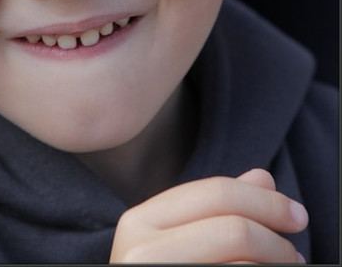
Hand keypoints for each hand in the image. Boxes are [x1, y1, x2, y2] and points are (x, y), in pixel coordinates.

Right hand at [110, 168, 307, 262]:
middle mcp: (140, 253)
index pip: (216, 192)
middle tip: (295, 255)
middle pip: (234, 229)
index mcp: (138, 221)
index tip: (297, 215)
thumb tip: (263, 177)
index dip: (265, 200)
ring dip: (275, 266)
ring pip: (243, 265)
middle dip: (276, 239)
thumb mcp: (178, 241)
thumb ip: (215, 209)